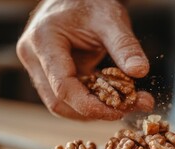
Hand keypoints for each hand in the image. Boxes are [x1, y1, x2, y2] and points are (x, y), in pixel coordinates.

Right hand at [17, 0, 153, 119]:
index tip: (119, 111)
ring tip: (125, 105)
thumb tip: (140, 71)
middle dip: (93, 112)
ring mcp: (38, 66)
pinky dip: (90, 101)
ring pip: (61, 104)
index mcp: (43, 41)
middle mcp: (33, 57)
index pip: (63, 87)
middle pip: (58, 101)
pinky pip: (68, 96)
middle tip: (126, 110)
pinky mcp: (49, 73)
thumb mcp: (112, 20)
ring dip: (91, 111)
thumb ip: (125, 46)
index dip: (90, 106)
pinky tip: (114, 99)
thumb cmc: (92, 2)